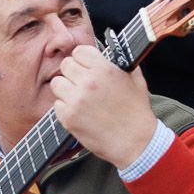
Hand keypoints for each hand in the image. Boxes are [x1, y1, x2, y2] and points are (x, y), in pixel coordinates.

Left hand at [49, 44, 157, 168]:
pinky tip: (80, 113)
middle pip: (65, 65)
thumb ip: (123, 62)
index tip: (85, 66)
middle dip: (73, 73)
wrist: (135, 142)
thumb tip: (114, 51)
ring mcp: (76, 100)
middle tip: (82, 83)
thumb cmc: (136, 112)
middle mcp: (88, 82)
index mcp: (105, 69)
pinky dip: (66, 108)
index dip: (82, 59)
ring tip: (79, 98)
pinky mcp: (68, 117)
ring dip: (66, 89)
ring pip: (57, 83)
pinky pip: (57, 104)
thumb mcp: (136, 80)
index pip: (79, 51)